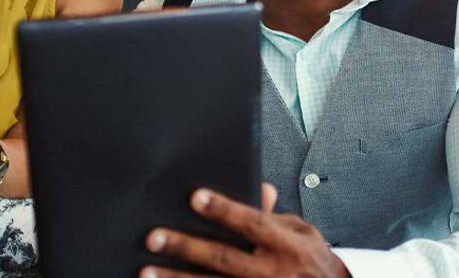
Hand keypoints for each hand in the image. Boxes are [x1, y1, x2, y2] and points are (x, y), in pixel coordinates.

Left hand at [140, 184, 350, 277]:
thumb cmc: (312, 263)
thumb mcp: (302, 233)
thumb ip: (273, 215)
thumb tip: (260, 189)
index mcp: (287, 247)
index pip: (252, 223)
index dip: (224, 209)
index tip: (195, 197)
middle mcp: (273, 273)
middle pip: (223, 259)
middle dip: (186, 248)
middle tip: (154, 237)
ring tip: (146, 271)